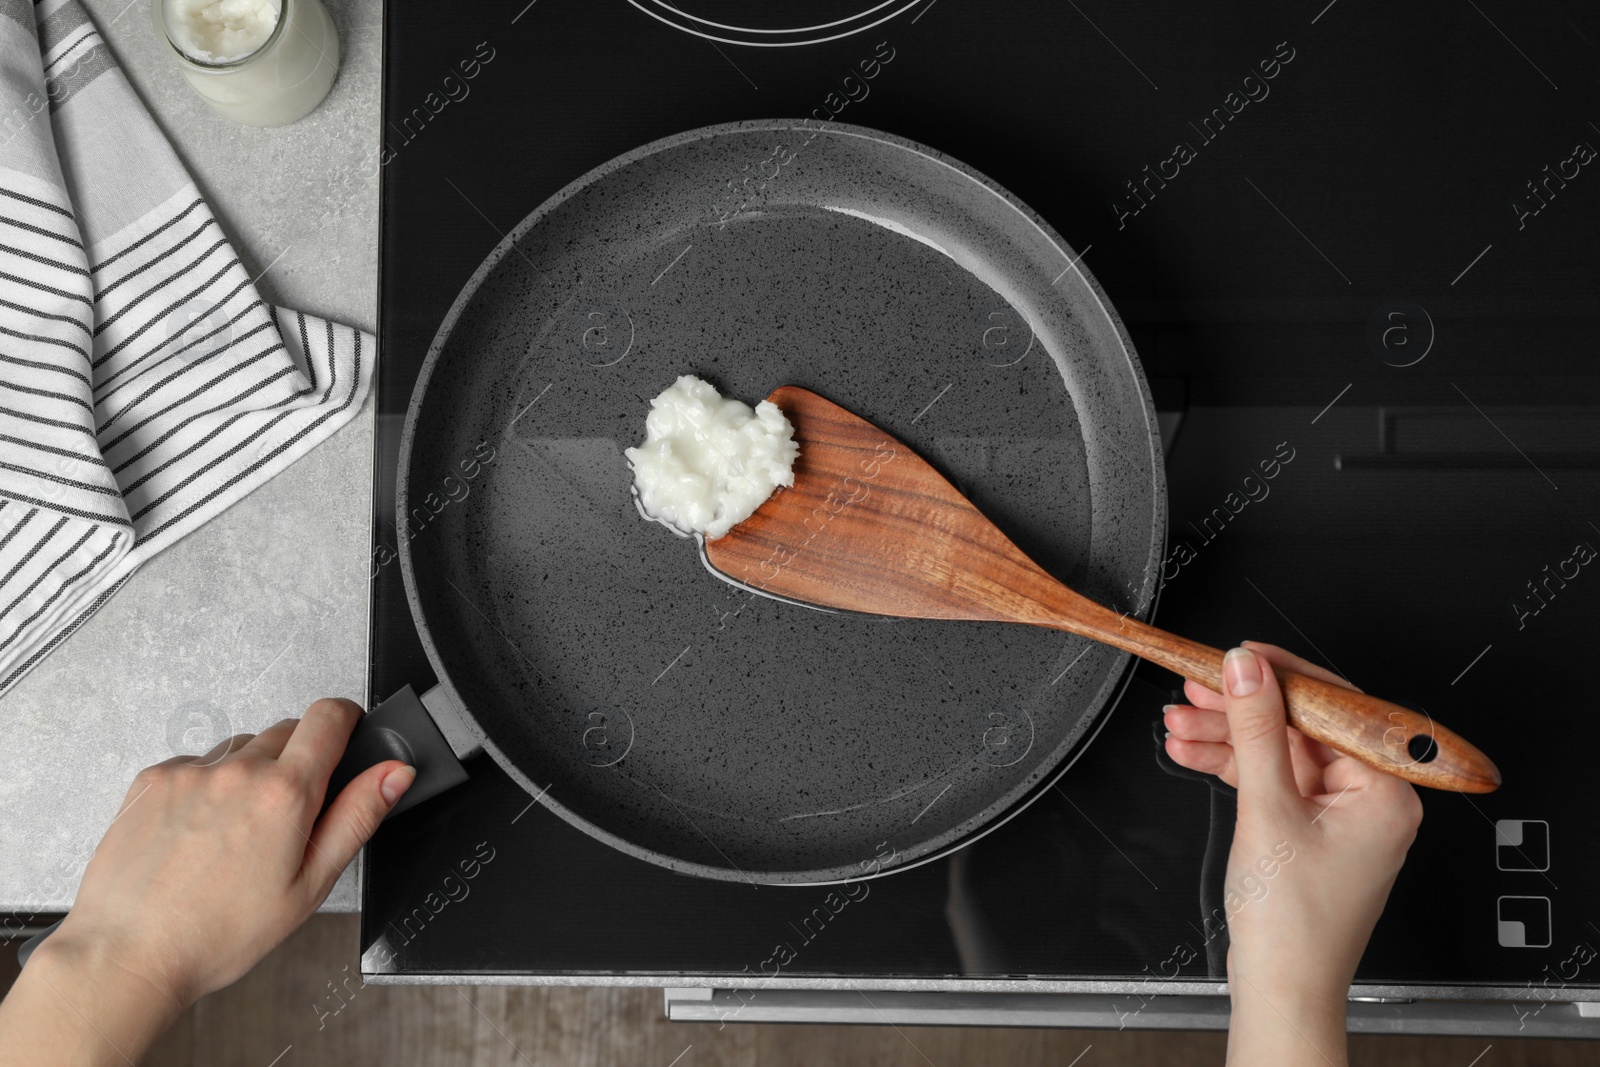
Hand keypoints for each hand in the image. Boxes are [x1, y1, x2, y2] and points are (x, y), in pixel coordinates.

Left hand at [0, 698, 411, 1066]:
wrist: (127, 953)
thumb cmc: (215, 934)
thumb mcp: (309, 886)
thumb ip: (357, 818)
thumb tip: (393, 773)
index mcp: (285, 795)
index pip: (329, 716)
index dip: (347, 718)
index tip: (348, 732)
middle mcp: (237, 771)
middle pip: (287, 732)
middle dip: (298, 763)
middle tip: (288, 819)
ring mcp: (190, 772)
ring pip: (241, 749)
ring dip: (250, 775)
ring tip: (236, 835)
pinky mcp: (153, 780)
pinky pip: (197, 764)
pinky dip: (207, 787)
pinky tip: (199, 834)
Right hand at [1163, 642, 1421, 1066]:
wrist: (1281, 988)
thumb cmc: (1294, 925)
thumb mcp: (1268, 809)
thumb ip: (1256, 729)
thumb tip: (1247, 669)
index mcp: (1387, 790)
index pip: (1333, 707)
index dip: (1280, 676)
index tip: (1238, 655)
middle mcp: (1372, 798)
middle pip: (1301, 726)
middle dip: (1241, 710)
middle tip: (1196, 688)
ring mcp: (1340, 815)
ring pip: (1279, 751)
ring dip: (1226, 737)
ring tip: (1180, 724)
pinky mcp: (1310, 830)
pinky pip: (1272, 780)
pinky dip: (1232, 766)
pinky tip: (1194, 752)